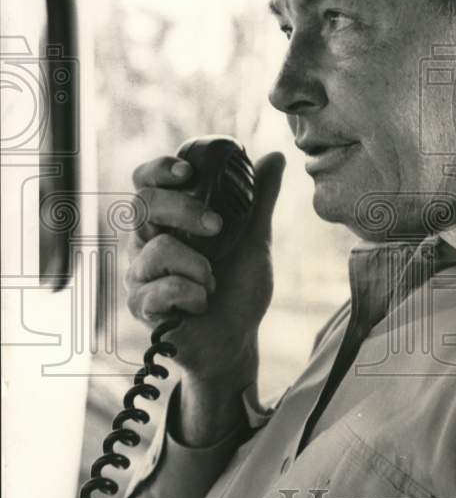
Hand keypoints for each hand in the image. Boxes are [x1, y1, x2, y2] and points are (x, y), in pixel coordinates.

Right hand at [125, 150, 284, 443]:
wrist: (236, 340)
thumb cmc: (239, 288)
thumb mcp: (256, 239)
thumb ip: (260, 198)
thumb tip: (274, 156)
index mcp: (169, 220)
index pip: (146, 182)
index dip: (160, 169)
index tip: (189, 171)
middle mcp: (146, 242)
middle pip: (144, 204)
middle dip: (185, 210)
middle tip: (217, 227)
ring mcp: (140, 274)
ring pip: (157, 250)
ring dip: (198, 267)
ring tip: (213, 282)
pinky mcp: (141, 306)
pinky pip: (159, 289)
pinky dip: (191, 295)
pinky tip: (202, 303)